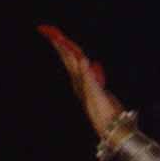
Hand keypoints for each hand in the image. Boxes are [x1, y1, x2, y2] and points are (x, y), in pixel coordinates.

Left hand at [37, 24, 121, 138]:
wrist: (112, 129)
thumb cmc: (103, 113)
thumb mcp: (95, 93)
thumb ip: (88, 76)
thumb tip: (82, 59)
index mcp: (79, 78)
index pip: (67, 55)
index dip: (58, 42)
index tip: (47, 30)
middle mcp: (81, 81)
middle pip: (68, 58)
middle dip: (60, 44)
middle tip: (50, 32)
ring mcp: (89, 85)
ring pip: (78, 65)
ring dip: (72, 53)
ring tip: (66, 44)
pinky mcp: (98, 91)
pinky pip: (91, 73)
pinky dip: (90, 66)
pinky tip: (93, 65)